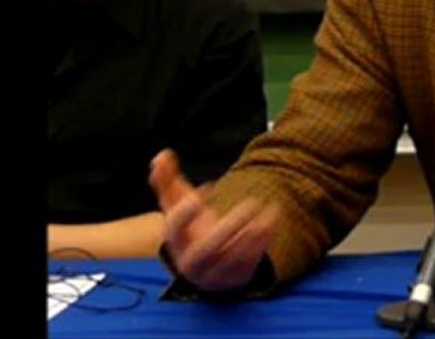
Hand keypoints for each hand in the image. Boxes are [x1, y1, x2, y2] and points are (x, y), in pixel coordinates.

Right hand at [148, 149, 278, 291]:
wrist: (206, 263)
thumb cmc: (190, 228)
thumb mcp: (178, 206)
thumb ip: (168, 181)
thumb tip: (161, 156)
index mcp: (176, 240)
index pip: (174, 229)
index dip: (186, 212)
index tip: (204, 189)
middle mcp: (192, 261)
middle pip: (206, 249)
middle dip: (229, 227)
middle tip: (251, 203)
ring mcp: (214, 273)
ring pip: (231, 259)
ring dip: (252, 235)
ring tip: (268, 211)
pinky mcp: (234, 278)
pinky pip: (249, 264)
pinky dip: (261, 243)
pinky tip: (272, 220)